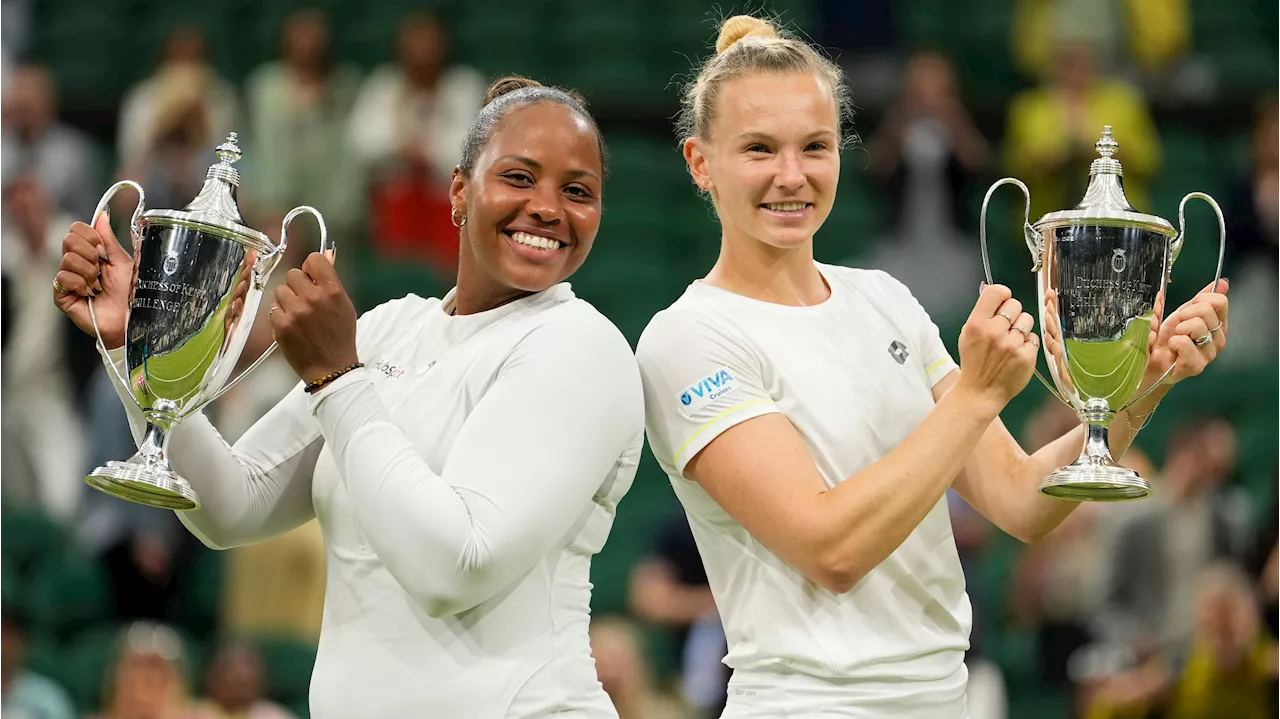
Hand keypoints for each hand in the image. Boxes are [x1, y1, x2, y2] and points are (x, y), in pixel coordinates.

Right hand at [53, 212, 134, 348]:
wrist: (132, 319)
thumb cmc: (131, 294)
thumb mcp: (123, 262)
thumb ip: (109, 239)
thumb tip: (101, 215)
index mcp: (92, 253)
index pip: (77, 229)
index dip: (91, 236)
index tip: (105, 251)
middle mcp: (77, 264)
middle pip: (69, 240)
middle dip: (91, 253)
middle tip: (102, 269)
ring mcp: (68, 279)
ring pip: (67, 259)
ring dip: (89, 272)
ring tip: (99, 286)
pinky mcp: (62, 296)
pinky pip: (62, 277)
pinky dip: (80, 284)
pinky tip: (90, 294)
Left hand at [270, 252, 358, 383]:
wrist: (332, 368)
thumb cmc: (340, 337)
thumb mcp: (345, 306)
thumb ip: (332, 282)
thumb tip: (326, 257)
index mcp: (333, 291)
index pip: (314, 259)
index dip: (311, 267)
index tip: (311, 276)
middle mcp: (313, 298)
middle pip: (293, 274)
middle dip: (297, 285)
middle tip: (304, 301)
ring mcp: (296, 312)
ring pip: (280, 291)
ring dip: (287, 301)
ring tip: (298, 315)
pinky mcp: (281, 326)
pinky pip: (273, 309)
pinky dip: (280, 317)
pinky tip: (292, 327)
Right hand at [956, 284, 1039, 411]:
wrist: (980, 391)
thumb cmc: (974, 362)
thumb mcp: (967, 335)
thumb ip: (982, 314)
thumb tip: (995, 293)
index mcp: (976, 325)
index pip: (996, 292)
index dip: (1002, 294)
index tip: (1002, 301)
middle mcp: (994, 332)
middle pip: (1015, 304)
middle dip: (1012, 313)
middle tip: (1005, 326)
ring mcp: (1011, 345)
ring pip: (1027, 319)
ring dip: (1021, 328)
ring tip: (1011, 341)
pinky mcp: (1026, 356)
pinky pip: (1034, 338)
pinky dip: (1027, 344)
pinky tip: (1016, 353)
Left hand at [1146, 280, 1228, 384]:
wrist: (1150, 362)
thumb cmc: (1166, 339)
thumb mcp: (1182, 314)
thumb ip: (1200, 298)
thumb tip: (1222, 282)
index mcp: (1218, 325)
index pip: (1220, 301)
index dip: (1199, 300)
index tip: (1187, 309)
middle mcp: (1218, 339)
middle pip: (1206, 310)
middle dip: (1184, 314)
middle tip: (1177, 327)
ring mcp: (1209, 354)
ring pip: (1197, 325)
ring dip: (1178, 329)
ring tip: (1174, 339)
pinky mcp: (1196, 366)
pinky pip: (1184, 342)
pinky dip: (1173, 342)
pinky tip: (1172, 349)